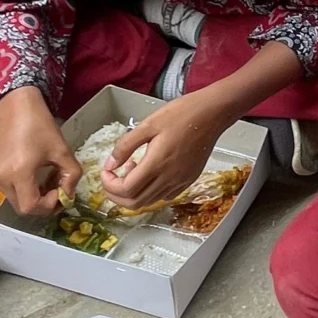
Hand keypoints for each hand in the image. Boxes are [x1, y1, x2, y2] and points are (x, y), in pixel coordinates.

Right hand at [0, 88, 80, 214]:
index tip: (61, 192)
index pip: (31, 207)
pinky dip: (25, 191)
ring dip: (35, 198)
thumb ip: (71, 176)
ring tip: (49, 180)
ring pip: (17, 202)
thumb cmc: (39, 126)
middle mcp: (2, 179)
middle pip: (23, 208)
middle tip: (58, 190)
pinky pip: (10, 192)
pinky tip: (36, 177)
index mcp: (18, 173)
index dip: (49, 205)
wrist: (16, 109)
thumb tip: (68, 195)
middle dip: (44, 204)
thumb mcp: (62, 151)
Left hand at [103, 90, 231, 207]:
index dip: (109, 184)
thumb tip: (111, 164)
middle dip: (116, 195)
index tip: (106, 171)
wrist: (212, 114)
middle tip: (111, 179)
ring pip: (149, 202)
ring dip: (133, 193)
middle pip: (135, 203)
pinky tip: (150, 173)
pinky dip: (150, 192)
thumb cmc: (182, 114)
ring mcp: (180, 182)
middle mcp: (168, 178)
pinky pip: (164, 196)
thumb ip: (125, 146)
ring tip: (132, 170)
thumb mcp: (148, 124)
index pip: (126, 190)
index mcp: (156, 164)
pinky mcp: (188, 180)